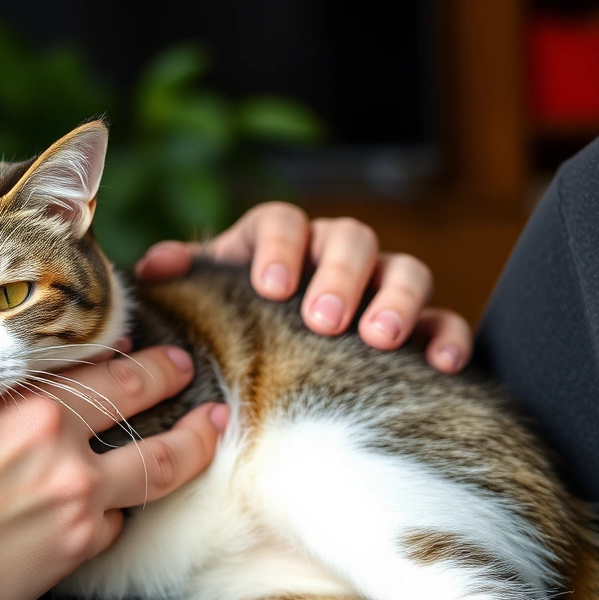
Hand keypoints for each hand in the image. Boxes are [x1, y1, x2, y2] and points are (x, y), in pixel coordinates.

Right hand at [0, 345, 224, 599]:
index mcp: (8, 396)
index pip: (77, 355)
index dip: (106, 343)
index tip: (123, 338)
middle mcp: (56, 439)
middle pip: (134, 393)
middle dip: (166, 375)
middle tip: (183, 366)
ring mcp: (73, 497)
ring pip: (155, 465)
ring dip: (189, 445)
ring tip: (210, 430)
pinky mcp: (72, 551)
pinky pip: (114, 526)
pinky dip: (115, 516)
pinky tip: (117, 511)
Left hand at [132, 202, 471, 372]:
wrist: (275, 378)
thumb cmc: (237, 332)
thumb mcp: (205, 305)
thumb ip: (184, 281)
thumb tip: (151, 270)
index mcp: (278, 244)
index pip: (281, 221)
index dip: (278, 247)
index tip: (269, 287)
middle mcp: (333, 256)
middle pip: (349, 238)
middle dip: (337, 275)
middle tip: (321, 319)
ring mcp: (381, 288)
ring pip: (404, 270)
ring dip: (394, 300)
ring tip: (377, 338)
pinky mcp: (421, 327)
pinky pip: (445, 321)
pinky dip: (447, 337)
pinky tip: (439, 365)